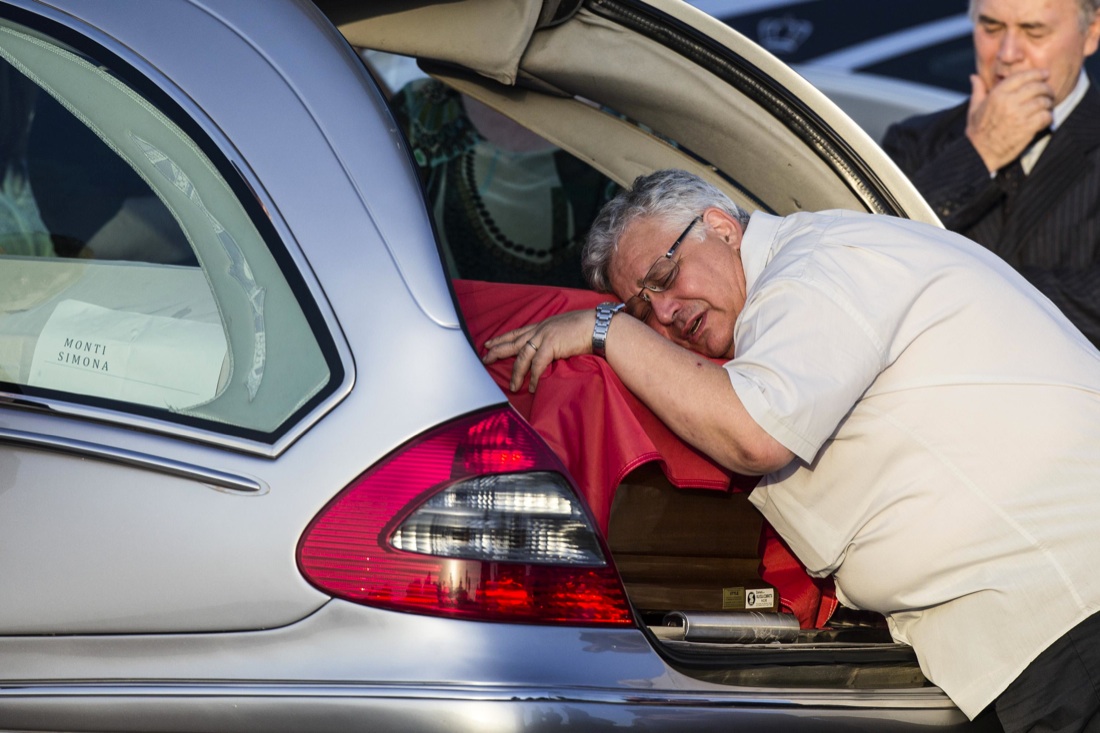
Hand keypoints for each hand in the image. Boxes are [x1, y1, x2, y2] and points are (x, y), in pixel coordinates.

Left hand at [482, 309, 596, 391]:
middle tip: (485, 358)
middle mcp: (540, 329)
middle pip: (513, 341)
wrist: (598, 326)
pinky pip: (538, 365)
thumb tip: (550, 351)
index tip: (489, 343)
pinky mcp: (551, 345)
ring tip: (512, 386)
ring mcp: (544, 336)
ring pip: (522, 356)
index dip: (502, 338)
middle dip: (497, 350)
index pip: (517, 332)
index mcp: (543, 325)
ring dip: (516, 373)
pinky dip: (534, 377)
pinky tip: (532, 387)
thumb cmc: (587, 328)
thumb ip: (554, 339)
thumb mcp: (565, 331)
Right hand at [966, 70, 1052, 171]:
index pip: (1023, 76)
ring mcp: (1019, 115)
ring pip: (1044, 101)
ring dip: (1048, 104)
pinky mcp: (1027, 128)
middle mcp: (1009, 102)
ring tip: (1047, 107)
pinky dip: (1048, 117)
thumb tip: (974, 77)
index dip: (1037, 73)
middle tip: (1048, 93)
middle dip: (1046, 89)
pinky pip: (1046, 116)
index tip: (1045, 74)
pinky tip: (1045, 120)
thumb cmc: (977, 132)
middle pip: (1037, 87)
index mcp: (997, 94)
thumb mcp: (974, 108)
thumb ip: (978, 90)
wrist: (979, 154)